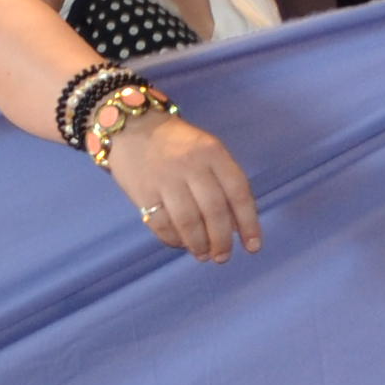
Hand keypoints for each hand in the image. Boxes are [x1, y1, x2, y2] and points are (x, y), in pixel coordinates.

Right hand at [103, 111, 258, 260]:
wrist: (131, 127)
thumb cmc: (177, 143)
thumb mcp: (207, 150)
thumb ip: (223, 182)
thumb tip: (237, 226)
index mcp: (213, 153)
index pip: (238, 192)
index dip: (248, 223)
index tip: (252, 247)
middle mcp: (191, 165)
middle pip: (213, 211)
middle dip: (221, 240)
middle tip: (223, 256)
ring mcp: (165, 179)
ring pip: (188, 222)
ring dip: (198, 245)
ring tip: (203, 254)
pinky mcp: (143, 192)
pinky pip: (161, 224)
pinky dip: (173, 240)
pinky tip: (181, 244)